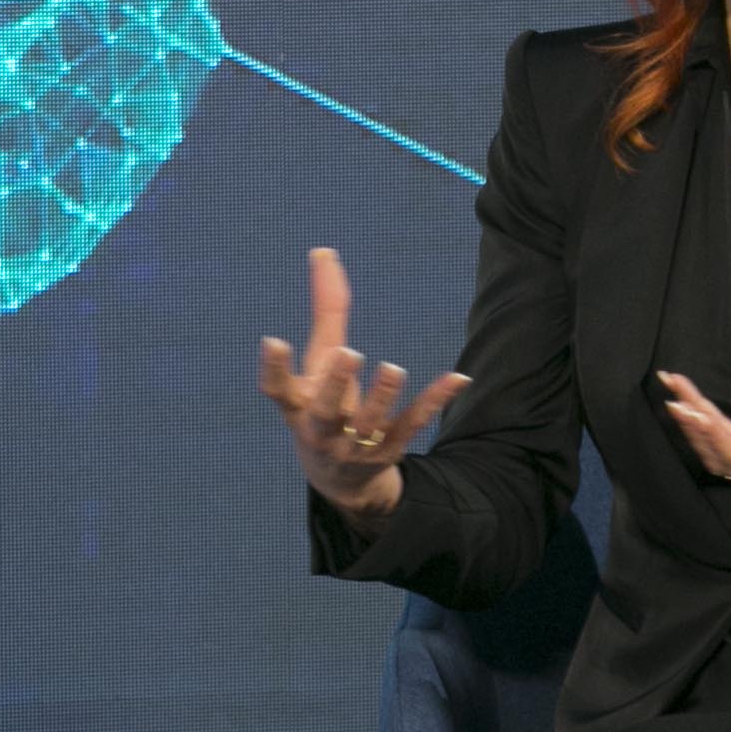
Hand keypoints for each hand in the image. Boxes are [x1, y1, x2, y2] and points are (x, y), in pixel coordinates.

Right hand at [258, 247, 468, 525]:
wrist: (341, 480)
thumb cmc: (325, 404)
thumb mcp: (319, 361)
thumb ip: (326, 309)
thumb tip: (324, 251)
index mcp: (298, 407)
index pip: (277, 390)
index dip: (272, 367)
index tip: (273, 340)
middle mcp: (322, 430)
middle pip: (327, 412)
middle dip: (336, 384)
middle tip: (348, 354)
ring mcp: (355, 445)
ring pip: (371, 423)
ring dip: (382, 396)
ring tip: (393, 368)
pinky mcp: (389, 450)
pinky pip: (413, 425)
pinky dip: (434, 402)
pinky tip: (458, 379)